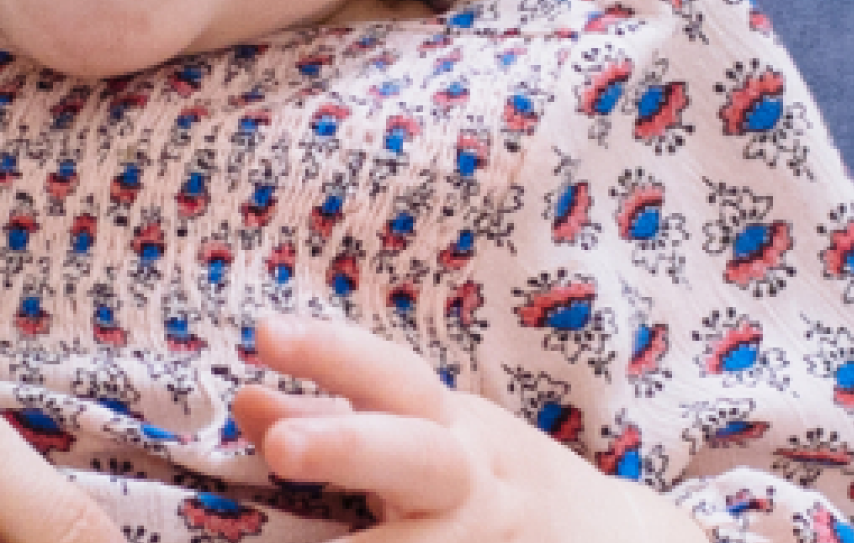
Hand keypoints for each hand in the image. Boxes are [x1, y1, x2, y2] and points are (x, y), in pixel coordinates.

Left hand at [234, 319, 694, 541]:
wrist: (612, 538)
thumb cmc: (483, 475)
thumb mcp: (420, 433)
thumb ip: (330, 418)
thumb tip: (241, 400)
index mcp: (447, 425)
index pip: (389, 375)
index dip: (330, 351)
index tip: (262, 332)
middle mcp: (473, 480)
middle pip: (417, 455)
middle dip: (350, 445)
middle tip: (281, 448)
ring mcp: (491, 537)